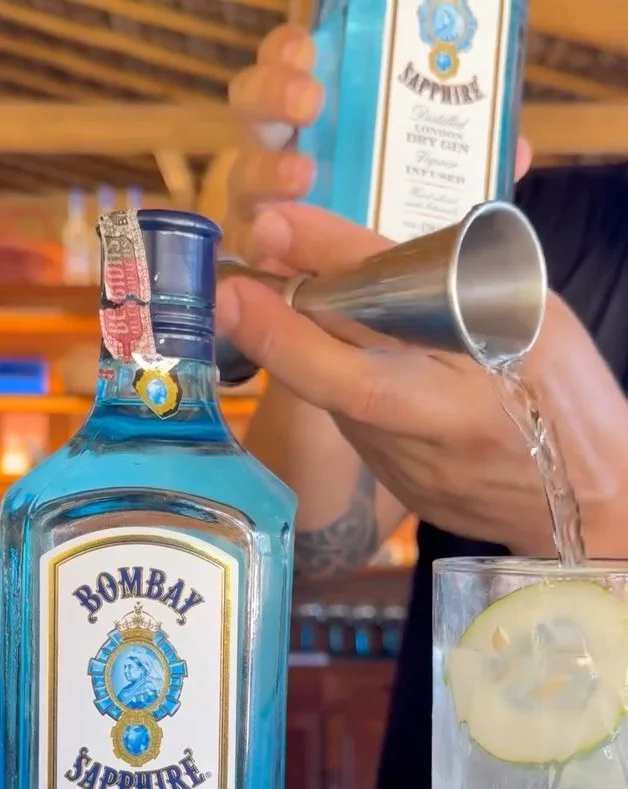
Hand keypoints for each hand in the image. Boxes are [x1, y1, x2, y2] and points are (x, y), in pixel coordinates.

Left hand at [217, 203, 627, 556]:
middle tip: (231, 278)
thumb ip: (456, 289)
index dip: (302, 312)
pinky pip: (351, 418)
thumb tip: (358, 252)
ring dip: (298, 344)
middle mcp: (422, 442)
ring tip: (274, 288)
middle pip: (329, 378)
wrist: (585, 510)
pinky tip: (327, 342)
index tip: (261, 250)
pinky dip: (333, 374)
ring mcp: (401, 471)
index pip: (362, 359)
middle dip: (271, 324)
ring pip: (332, 396)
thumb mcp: (536, 324)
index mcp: (466, 402)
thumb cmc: (573, 405)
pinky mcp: (393, 484)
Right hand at [225, 23, 532, 269]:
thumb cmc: (391, 237)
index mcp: (312, 127)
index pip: (288, 72)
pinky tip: (267, 248)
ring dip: (267, 171)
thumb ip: (465, 167)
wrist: (375, 327)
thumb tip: (519, 150)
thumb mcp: (430, 193)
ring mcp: (259, 215)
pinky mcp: (253, 270)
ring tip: (300, 174)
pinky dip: (250, 251)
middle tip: (309, 101)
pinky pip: (241, 256)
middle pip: (251, 113)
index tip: (309, 47)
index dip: (288, 53)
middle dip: (273, 97)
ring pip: (241, 180)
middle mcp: (277, 162)